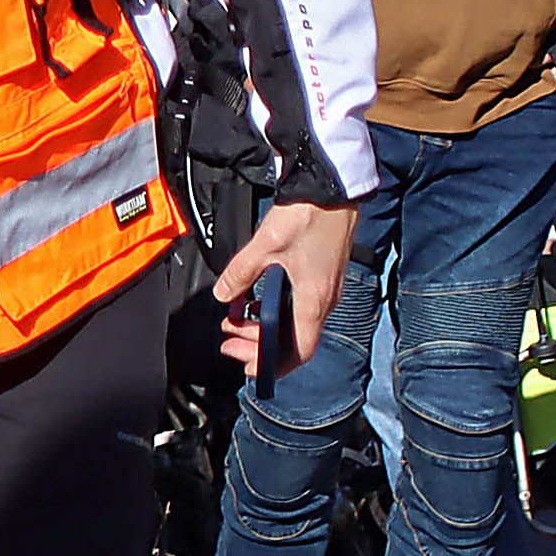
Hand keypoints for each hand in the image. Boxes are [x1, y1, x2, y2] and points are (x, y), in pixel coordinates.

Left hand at [212, 198, 358, 377]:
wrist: (332, 188)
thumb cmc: (307, 215)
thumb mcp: (265, 246)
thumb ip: (240, 274)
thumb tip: (223, 295)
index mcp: (314, 300)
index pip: (300, 350)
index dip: (274, 365)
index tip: (251, 368)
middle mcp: (325, 299)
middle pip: (294, 341)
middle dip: (259, 346)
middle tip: (230, 342)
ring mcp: (326, 288)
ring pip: (295, 324)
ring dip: (265, 328)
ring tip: (236, 320)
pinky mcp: (323, 275)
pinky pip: (299, 307)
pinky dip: (276, 311)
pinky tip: (254, 300)